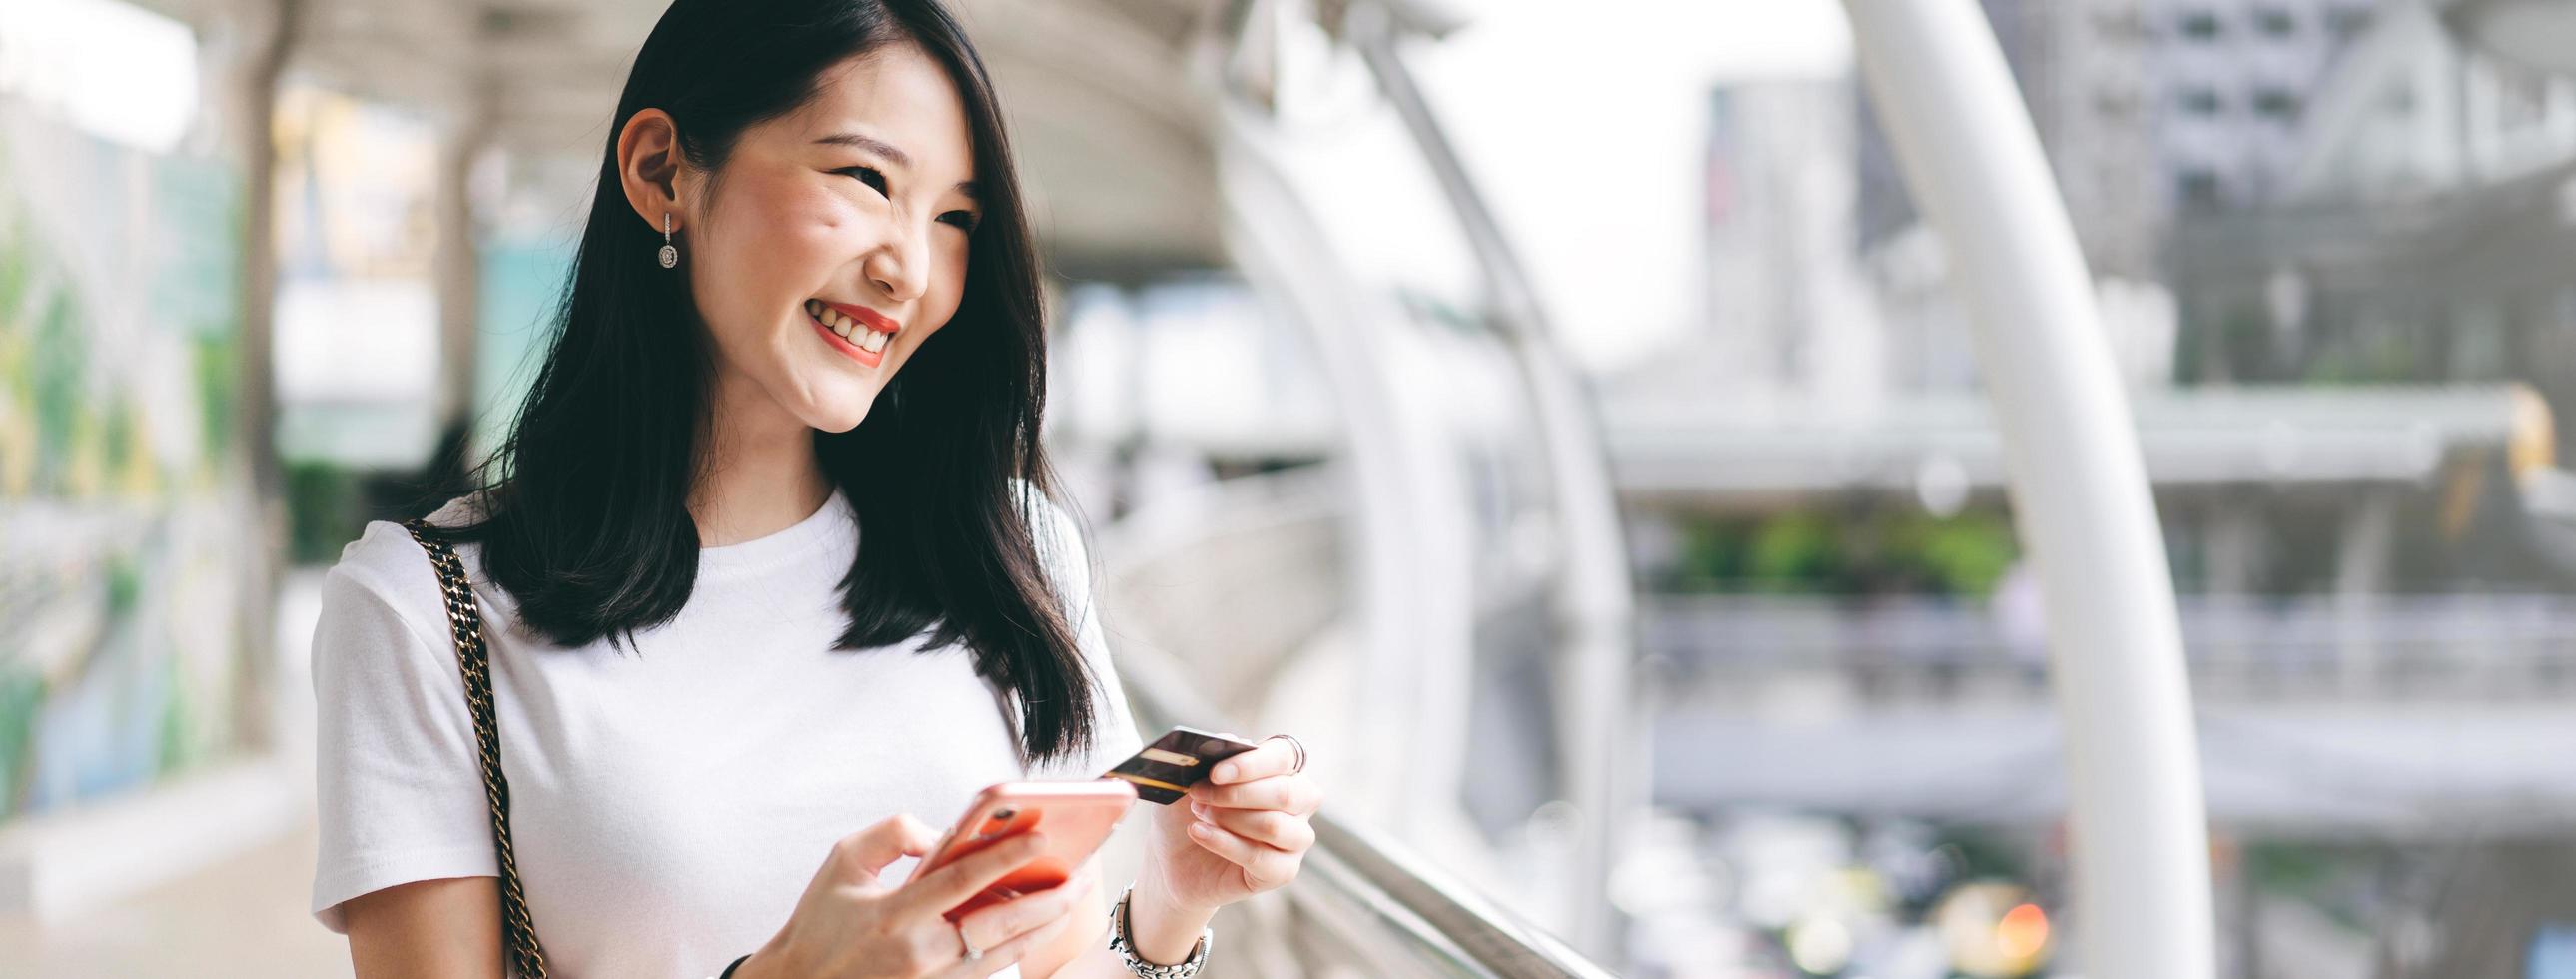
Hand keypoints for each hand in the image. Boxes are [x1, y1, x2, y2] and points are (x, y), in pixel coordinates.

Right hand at [736, 814, 1097, 978]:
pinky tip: (1044, 915)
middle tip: (1084, 870)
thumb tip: (945, 830)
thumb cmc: (822, 919)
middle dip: (1050, 896)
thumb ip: (894, 832)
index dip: (1005, 856)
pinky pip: (994, 964)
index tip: (1043, 833)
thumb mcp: (845, 861)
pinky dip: (1023, 939)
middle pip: (1002, 922)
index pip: (962, 881)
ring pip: (1008, 949)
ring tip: (1077, 891)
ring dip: (1047, 920)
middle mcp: (921, 952)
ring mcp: (935, 978)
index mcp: (895, 915)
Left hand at [1137, 736, 1319, 916]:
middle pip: (1285, 793)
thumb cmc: (1189, 811)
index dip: (1251, 763)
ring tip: (1198, 815)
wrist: (1173, 857)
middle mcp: (1300, 802)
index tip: (1214, 772)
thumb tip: (1231, 740)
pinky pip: (1260, 858)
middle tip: (1199, 794)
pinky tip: (1199, 833)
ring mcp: (1296, 838)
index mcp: (1284, 769)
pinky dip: (1224, 843)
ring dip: (1229, 819)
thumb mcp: (1190, 780)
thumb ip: (1211, 758)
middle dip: (1236, 794)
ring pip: (1274, 826)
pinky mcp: (1283, 870)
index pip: (1284, 756)